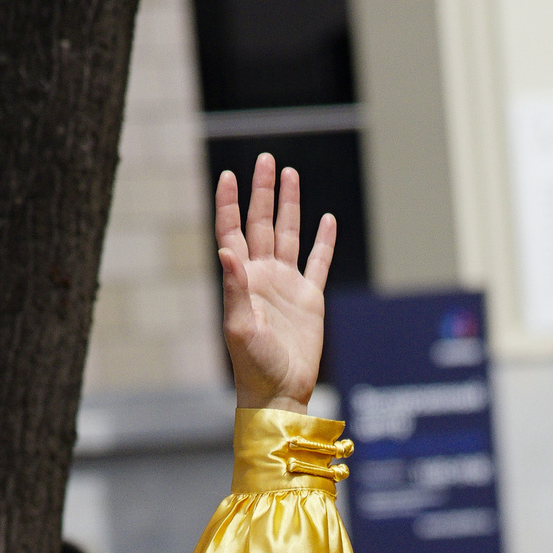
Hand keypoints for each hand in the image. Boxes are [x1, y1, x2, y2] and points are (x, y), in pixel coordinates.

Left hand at [217, 155, 334, 415]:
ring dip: (290, 205)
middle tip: (266, 159)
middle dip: (263, 192)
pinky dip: (323, 241)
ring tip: (291, 175)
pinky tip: (326, 220)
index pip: (232, 231)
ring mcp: (287, 286)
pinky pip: (318, 262)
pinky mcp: (310, 299)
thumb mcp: (240, 326)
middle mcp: (263, 276)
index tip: (228, 175)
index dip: (229, 203)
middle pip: (262, 223)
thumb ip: (234, 287)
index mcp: (242, 279)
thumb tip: (226, 249)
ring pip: (289, 234)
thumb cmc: (253, 365)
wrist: (280, 392)